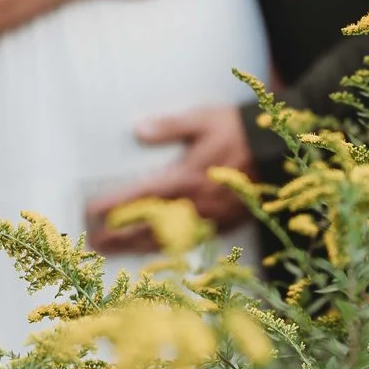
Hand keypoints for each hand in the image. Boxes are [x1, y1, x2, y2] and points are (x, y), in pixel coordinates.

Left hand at [85, 103, 254, 252]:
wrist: (277, 153)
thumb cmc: (238, 131)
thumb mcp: (204, 118)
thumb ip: (170, 125)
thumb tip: (138, 128)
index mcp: (184, 178)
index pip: (140, 195)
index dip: (114, 204)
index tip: (91, 211)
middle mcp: (193, 203)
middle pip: (147, 225)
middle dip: (119, 235)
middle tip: (93, 240)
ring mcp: (207, 218)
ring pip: (166, 239)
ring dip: (137, 246)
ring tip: (114, 250)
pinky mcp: (222, 225)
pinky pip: (188, 242)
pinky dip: (166, 249)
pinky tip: (153, 250)